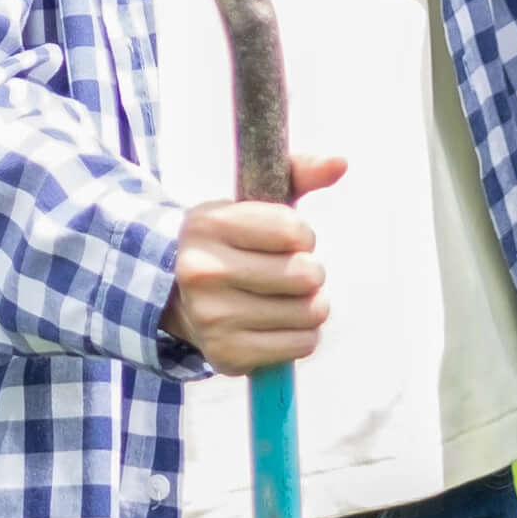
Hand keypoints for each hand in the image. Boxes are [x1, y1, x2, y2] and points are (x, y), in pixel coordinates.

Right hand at [162, 153, 346, 372]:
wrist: (176, 294)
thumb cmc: (232, 242)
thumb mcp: (252, 202)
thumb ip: (296, 173)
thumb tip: (340, 162)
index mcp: (207, 225)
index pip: (293, 231)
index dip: (302, 236)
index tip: (288, 239)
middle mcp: (202, 272)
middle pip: (305, 276)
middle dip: (311, 272)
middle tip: (291, 272)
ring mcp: (211, 318)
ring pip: (309, 312)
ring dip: (311, 305)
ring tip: (288, 298)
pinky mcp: (226, 355)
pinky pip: (302, 344)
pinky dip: (302, 335)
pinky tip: (280, 324)